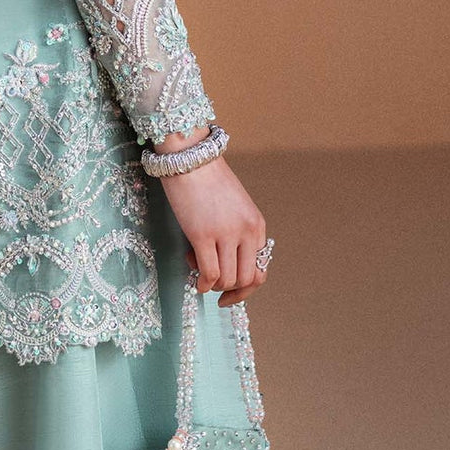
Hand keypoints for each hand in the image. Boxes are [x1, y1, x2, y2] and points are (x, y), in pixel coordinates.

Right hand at [156, 154, 268, 306]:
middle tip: (211, 283)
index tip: (229, 294)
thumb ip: (237, 231)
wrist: (189, 155)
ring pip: (227, 279)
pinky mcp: (203, 234)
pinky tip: (195, 280)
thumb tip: (227, 262)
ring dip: (212, 283)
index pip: (260, 271)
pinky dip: (202, 283)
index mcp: (256, 224)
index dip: (245, 289)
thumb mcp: (234, 205)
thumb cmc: (207, 177)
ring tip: (197, 266)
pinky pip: (209, 273)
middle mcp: (246, 231)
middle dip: (229, 289)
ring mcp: (226, 233)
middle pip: (246, 280)